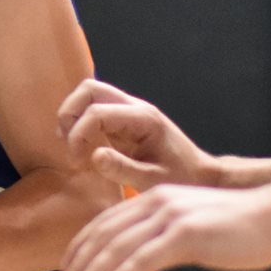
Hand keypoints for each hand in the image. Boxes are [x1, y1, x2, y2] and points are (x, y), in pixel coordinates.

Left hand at [55, 183, 270, 270]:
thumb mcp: (192, 227)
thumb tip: (144, 262)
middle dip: (78, 267)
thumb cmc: (240, 226)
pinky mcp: (186, 234)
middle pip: (104, 236)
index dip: (81, 249)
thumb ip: (164, 239)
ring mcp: (170, 217)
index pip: (105, 223)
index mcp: (155, 199)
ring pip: (117, 249)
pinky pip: (142, 260)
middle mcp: (156, 203)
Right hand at [57, 78, 213, 188]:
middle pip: (89, 89)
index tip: (77, 163)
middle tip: (70, 147)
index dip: (78, 136)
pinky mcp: (123, 120)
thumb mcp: (154, 180)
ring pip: (89, 95)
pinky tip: (85, 149)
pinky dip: (81, 125)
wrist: (200, 174)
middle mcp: (135, 108)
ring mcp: (128, 111)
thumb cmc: (181, 177)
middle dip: (69, 115)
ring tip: (74, 148)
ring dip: (73, 118)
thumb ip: (123, 169)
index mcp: (144, 119)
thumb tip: (94, 156)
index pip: (96, 113)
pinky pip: (94, 109)